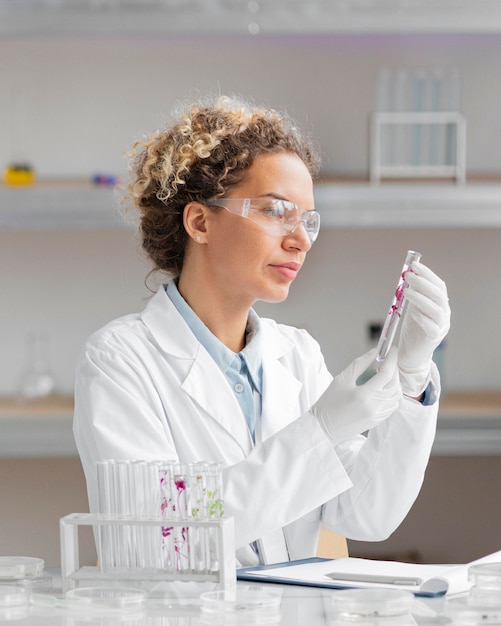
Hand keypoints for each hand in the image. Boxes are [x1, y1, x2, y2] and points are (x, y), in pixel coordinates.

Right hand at [314, 348, 400, 444]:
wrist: (324, 427)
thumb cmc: (329, 403)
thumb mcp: (341, 379)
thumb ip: (360, 364)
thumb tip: (375, 352)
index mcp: (363, 394)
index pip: (386, 373)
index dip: (392, 359)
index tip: (392, 350)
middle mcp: (373, 406)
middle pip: (394, 383)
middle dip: (394, 369)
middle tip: (388, 361)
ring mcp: (377, 415)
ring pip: (396, 395)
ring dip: (395, 382)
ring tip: (385, 374)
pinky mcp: (377, 421)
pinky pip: (393, 405)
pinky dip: (393, 394)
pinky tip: (384, 389)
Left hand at [398, 261, 449, 396]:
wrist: (411, 352)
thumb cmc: (412, 328)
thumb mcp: (413, 307)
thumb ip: (413, 294)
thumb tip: (408, 275)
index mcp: (440, 304)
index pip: (439, 285)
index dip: (428, 274)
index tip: (414, 265)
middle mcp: (444, 313)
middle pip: (438, 295)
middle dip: (422, 283)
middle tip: (407, 276)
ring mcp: (441, 326)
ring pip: (435, 309)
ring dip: (420, 298)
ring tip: (406, 291)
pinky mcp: (434, 338)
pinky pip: (431, 327)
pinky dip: (422, 318)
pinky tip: (412, 313)